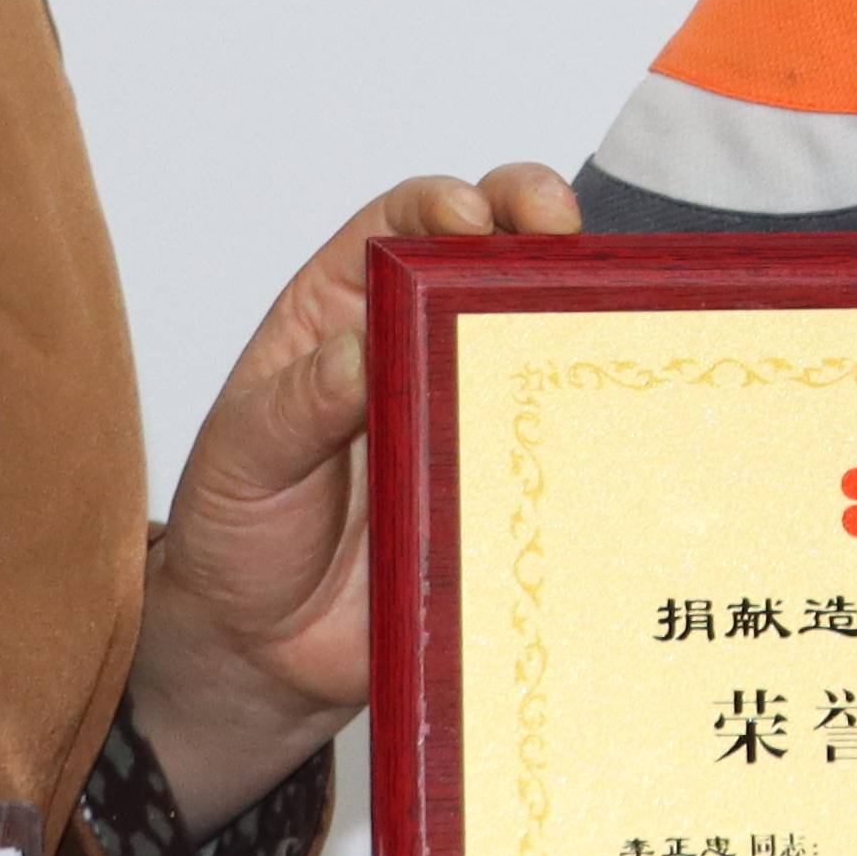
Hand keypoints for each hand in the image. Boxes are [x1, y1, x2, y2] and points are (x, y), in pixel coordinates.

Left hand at [130, 162, 577, 812]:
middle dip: (536, 224)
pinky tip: (620, 423)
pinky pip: (557, 452)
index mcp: (344, 314)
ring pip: (541, 344)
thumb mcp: (242, 457)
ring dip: (580, 317)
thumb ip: (296, 403)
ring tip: (604, 315)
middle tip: (559, 231)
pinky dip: (594, 430)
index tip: (469, 212)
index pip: (402, 224)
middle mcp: (417, 350)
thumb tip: (358, 351)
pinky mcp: (503, 489)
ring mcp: (470, 416)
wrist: (260, 653)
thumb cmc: (236, 532)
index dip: (443, 202)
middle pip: (493, 260)